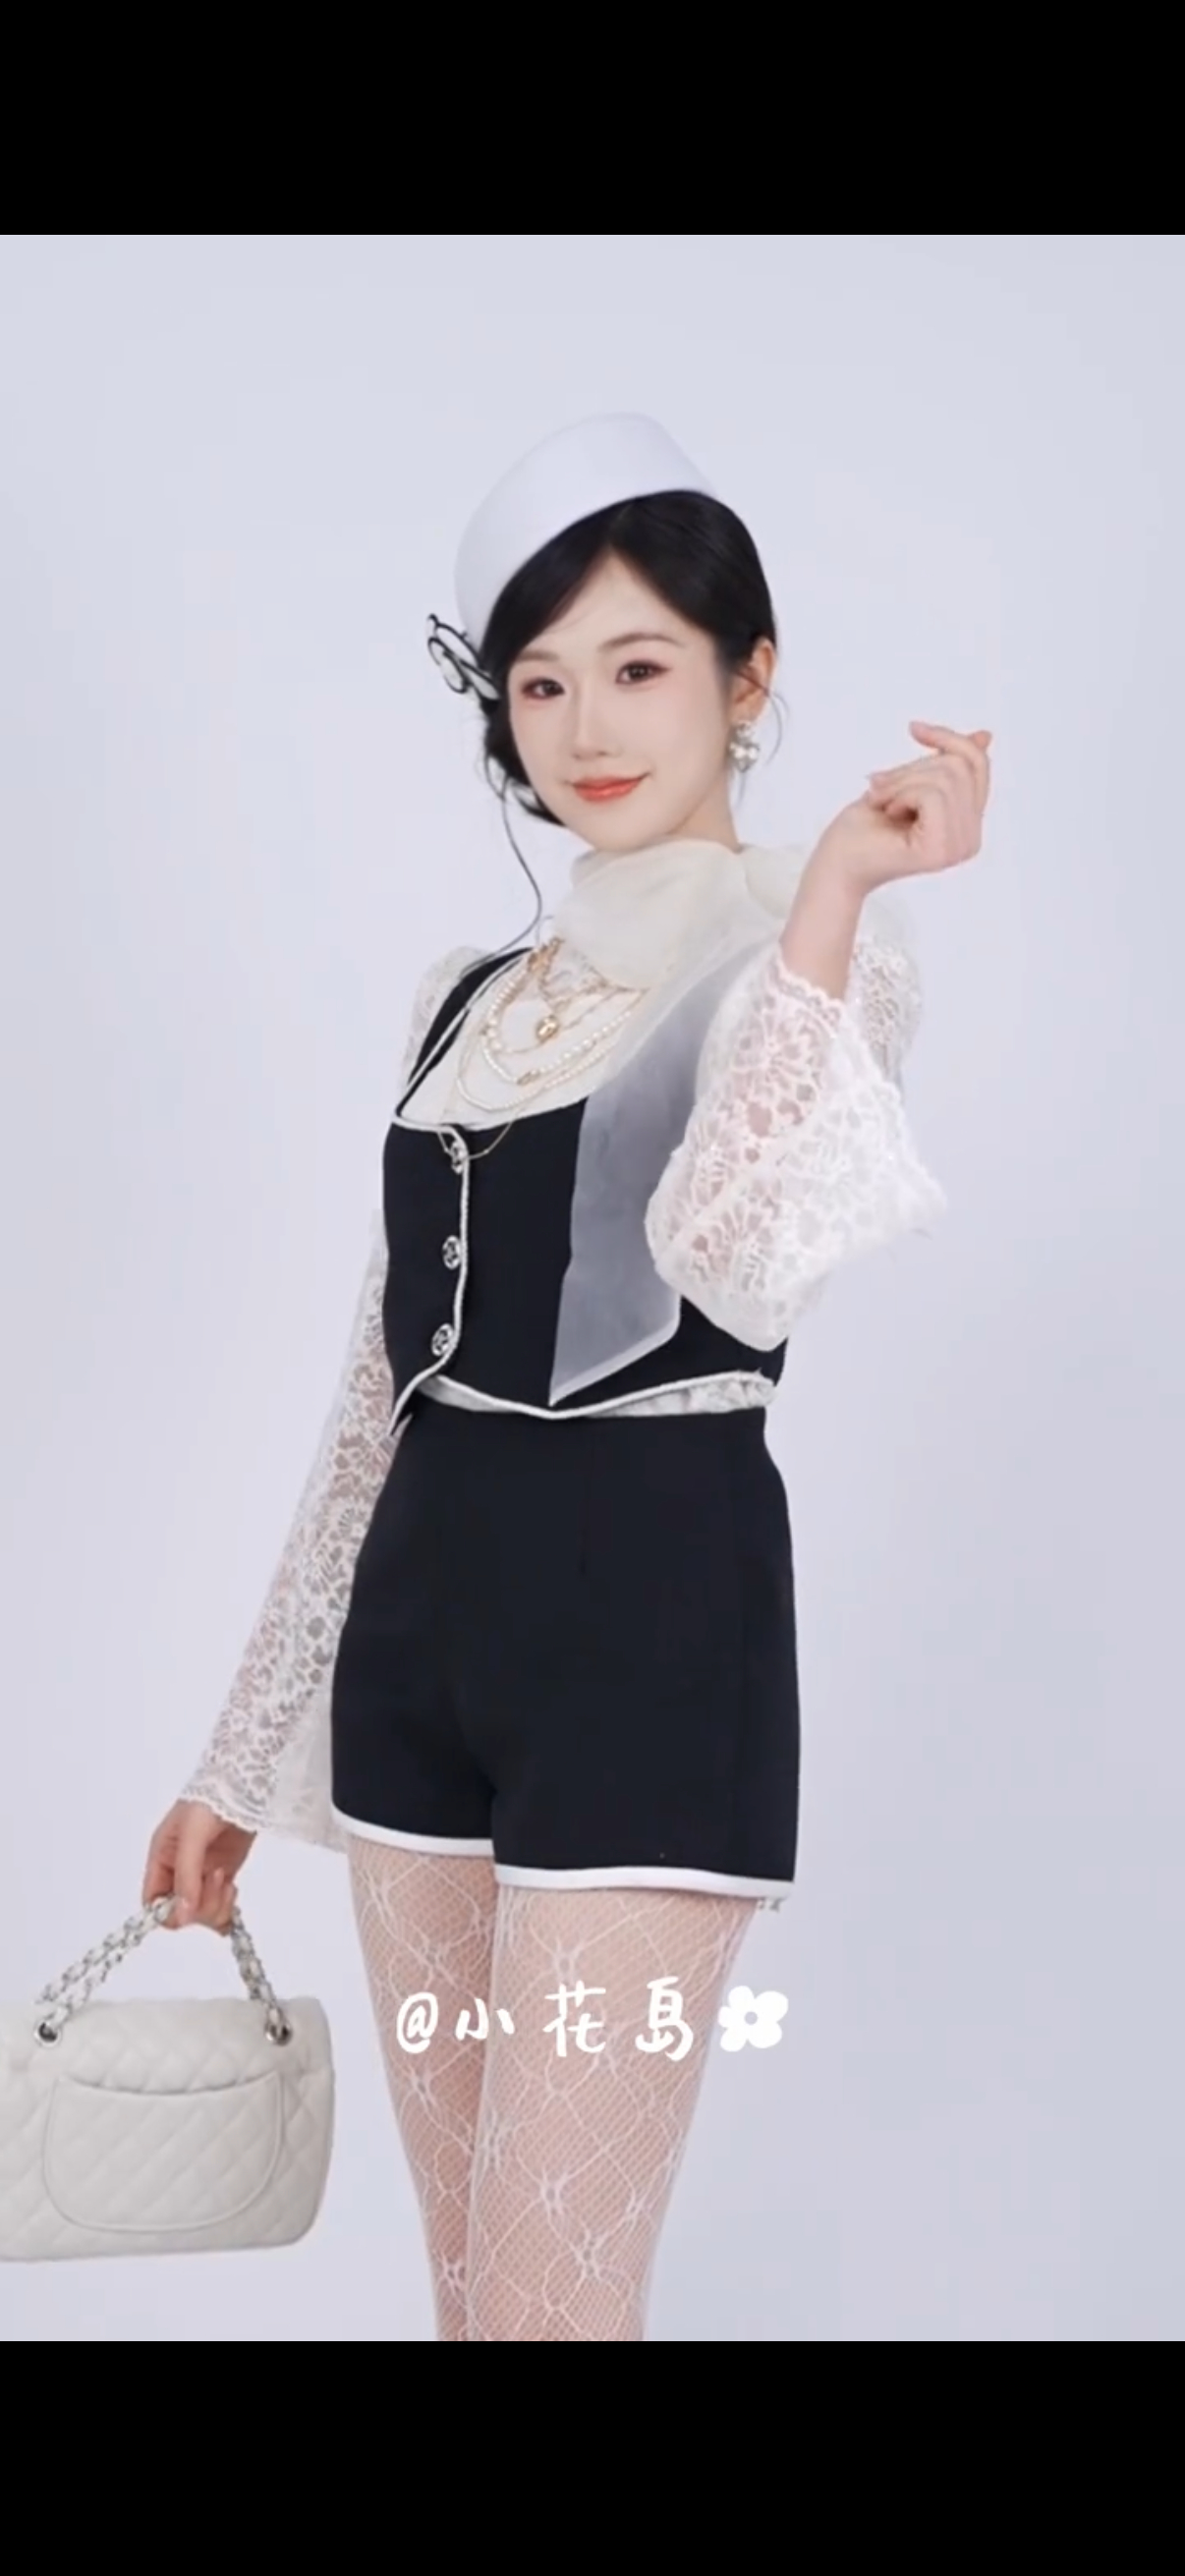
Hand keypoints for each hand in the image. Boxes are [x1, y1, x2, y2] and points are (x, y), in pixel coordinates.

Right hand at [142, 1800, 255, 1930]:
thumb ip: (187, 1875)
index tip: (190, 1907)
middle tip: (218, 1879)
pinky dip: (226, 1908)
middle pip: (179, 1912)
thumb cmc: (210, 1801)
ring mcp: (201, 1875)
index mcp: (161, 1859)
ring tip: (227, 1881)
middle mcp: (178, 1871)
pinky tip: (232, 1890)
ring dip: (216, 1905)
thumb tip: (182, 1915)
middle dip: (200, 1905)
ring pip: (200, 1913)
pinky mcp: (222, 1876)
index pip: (153, 1902)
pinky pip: (219, 1907)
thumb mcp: (192, 1836)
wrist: (244, 1784)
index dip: (169, 1912)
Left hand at [808, 722, 992, 897]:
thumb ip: (948, 764)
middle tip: (879, 788)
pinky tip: (887, 813)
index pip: (977, 764)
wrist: (836, 863)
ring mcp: (958, 848)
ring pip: (946, 778)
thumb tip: (986, 736)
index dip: (948, 737)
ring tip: (881, 801)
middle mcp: (971, 839)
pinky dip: (900, 794)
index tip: (914, 729)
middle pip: (960, 767)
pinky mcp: (940, 850)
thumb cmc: (864, 826)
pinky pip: (932, 794)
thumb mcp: (910, 781)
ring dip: (901, 782)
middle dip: (911, 768)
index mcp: (968, 824)